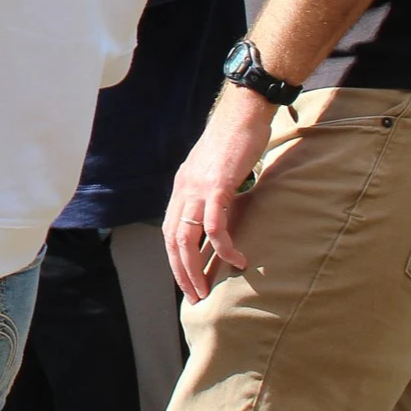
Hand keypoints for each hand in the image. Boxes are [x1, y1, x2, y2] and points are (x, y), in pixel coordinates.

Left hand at [164, 85, 278, 301]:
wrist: (242, 113)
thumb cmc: (235, 141)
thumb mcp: (216, 172)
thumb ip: (213, 194)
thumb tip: (220, 217)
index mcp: (182, 187)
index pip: (168, 231)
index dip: (175, 259)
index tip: (186, 281)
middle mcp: (183, 189)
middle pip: (172, 240)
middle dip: (182, 272)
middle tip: (195, 297)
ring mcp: (197, 188)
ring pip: (187, 237)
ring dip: (195, 268)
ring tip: (207, 290)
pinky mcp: (217, 186)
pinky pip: (215, 225)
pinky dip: (222, 247)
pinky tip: (235, 259)